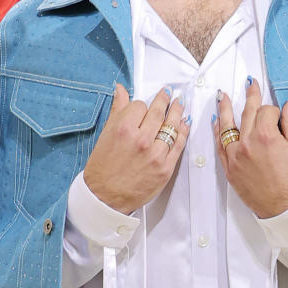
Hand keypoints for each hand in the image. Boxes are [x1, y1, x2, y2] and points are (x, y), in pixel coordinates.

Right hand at [82, 84, 188, 212]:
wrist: (106, 197)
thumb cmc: (103, 169)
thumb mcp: (106, 135)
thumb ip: (117, 111)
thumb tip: (121, 90)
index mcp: (124, 129)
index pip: (139, 106)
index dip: (141, 105)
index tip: (143, 106)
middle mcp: (141, 140)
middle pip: (158, 112)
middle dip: (164, 100)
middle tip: (169, 94)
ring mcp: (155, 155)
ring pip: (171, 126)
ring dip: (177, 112)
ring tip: (180, 104)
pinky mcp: (165, 168)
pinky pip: (179, 145)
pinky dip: (183, 132)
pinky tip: (184, 124)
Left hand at [215, 80, 287, 219]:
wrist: (285, 208)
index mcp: (266, 136)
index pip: (266, 111)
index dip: (275, 110)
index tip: (279, 114)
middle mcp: (247, 143)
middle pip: (247, 113)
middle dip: (250, 98)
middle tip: (249, 85)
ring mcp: (236, 156)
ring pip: (227, 126)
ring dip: (224, 109)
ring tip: (221, 96)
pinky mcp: (230, 169)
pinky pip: (220, 146)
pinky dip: (217, 132)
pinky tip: (216, 122)